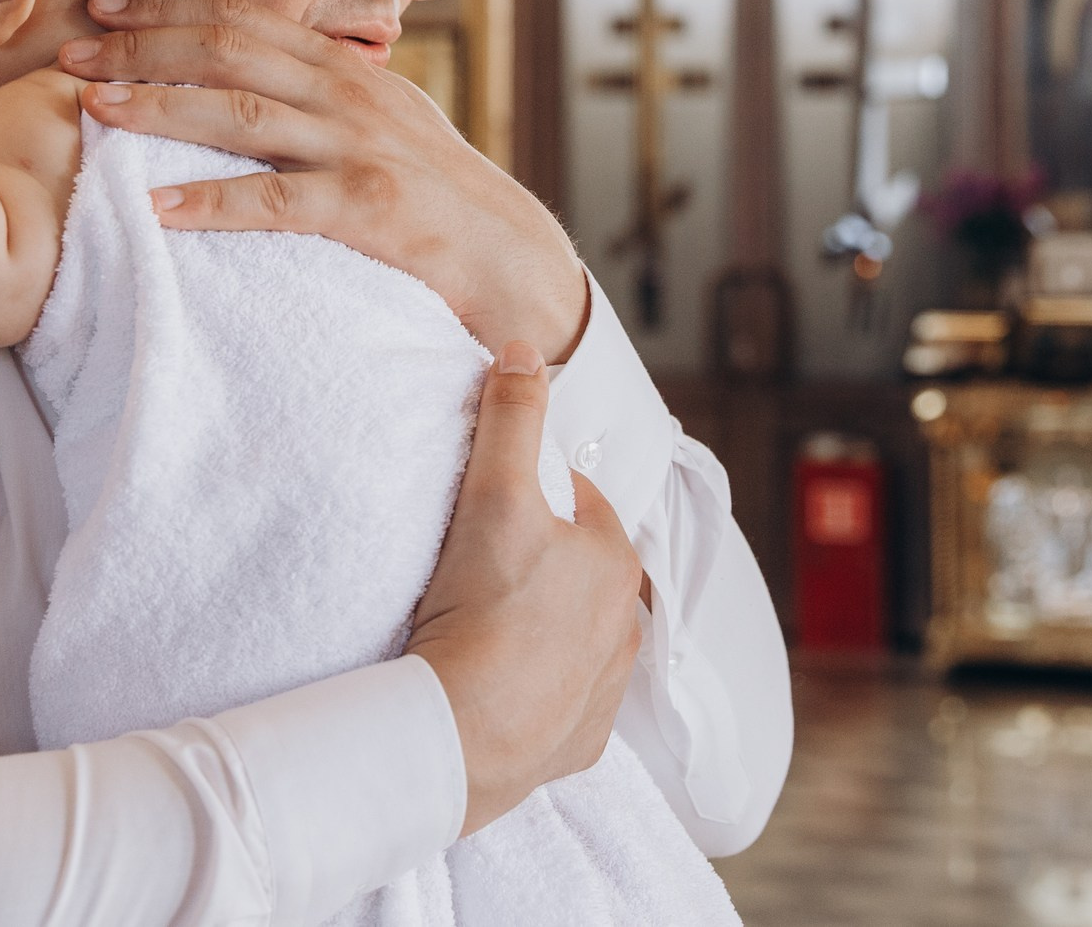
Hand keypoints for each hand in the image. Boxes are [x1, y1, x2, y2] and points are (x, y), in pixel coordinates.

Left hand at [57, 0, 587, 358]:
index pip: (242, 18)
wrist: (517, 262)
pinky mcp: (371, 210)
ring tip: (94, 110)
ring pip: (243, 112)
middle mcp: (349, 94)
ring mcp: (360, 148)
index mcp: (345, 70)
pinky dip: (213, 202)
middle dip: (142, 47)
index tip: (100, 5)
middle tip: (69, 53)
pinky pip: (277, 201)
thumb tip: (247, 85)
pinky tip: (158, 210)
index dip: (167, 7)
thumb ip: (318, 102)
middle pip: (228, 50)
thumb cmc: (436, 200)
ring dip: (160, 106)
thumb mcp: (378, 129)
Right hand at [408, 345, 643, 834]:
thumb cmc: (485, 609)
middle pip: (576, 569)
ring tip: (477, 621)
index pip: (575, 502)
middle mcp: (626, 625)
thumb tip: (525, 351)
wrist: (465, 732)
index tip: (486, 504)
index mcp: (615, 560)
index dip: (528, 493)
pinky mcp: (575, 739)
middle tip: (473, 561)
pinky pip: (557, 699)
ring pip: (573, 634)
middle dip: (537, 559)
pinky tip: (488, 678)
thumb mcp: (494, 493)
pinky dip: (530, 687)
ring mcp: (604, 689)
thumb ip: (512, 416)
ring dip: (537, 623)